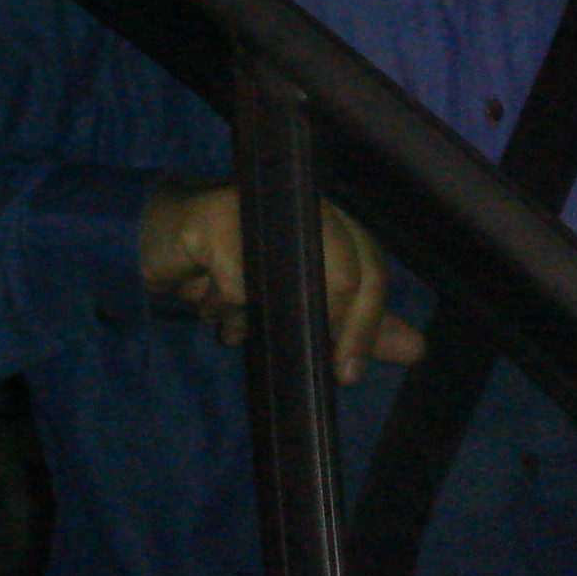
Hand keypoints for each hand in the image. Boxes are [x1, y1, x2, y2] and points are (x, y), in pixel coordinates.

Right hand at [138, 182, 425, 384]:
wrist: (160, 240)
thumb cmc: (235, 267)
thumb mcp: (299, 302)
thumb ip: (354, 322)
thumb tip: (416, 348)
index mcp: (331, 218)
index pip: (371, 269)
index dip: (366, 325)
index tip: (348, 372)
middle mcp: (302, 202)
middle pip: (343, 276)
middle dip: (324, 330)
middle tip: (299, 360)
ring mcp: (259, 204)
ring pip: (289, 281)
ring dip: (258, 319)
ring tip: (235, 323)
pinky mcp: (216, 218)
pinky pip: (236, 285)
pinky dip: (223, 308)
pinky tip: (209, 300)